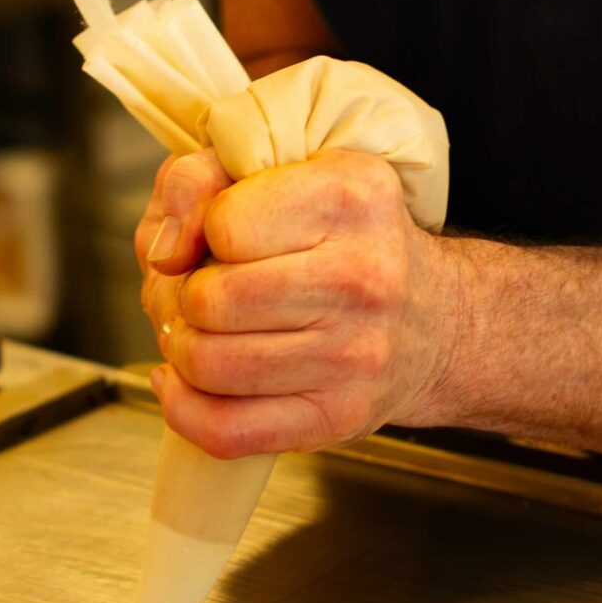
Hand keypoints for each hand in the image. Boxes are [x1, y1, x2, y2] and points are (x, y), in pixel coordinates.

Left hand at [135, 147, 464, 457]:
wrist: (437, 321)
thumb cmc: (348, 240)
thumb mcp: (287, 172)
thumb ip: (201, 179)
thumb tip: (164, 253)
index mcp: (349, 196)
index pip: (223, 223)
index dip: (200, 230)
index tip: (217, 237)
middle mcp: (361, 276)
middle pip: (209, 300)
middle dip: (184, 297)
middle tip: (203, 292)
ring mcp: (354, 355)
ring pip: (208, 364)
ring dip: (183, 350)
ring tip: (202, 333)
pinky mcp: (338, 416)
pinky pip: (225, 431)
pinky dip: (184, 409)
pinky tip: (186, 384)